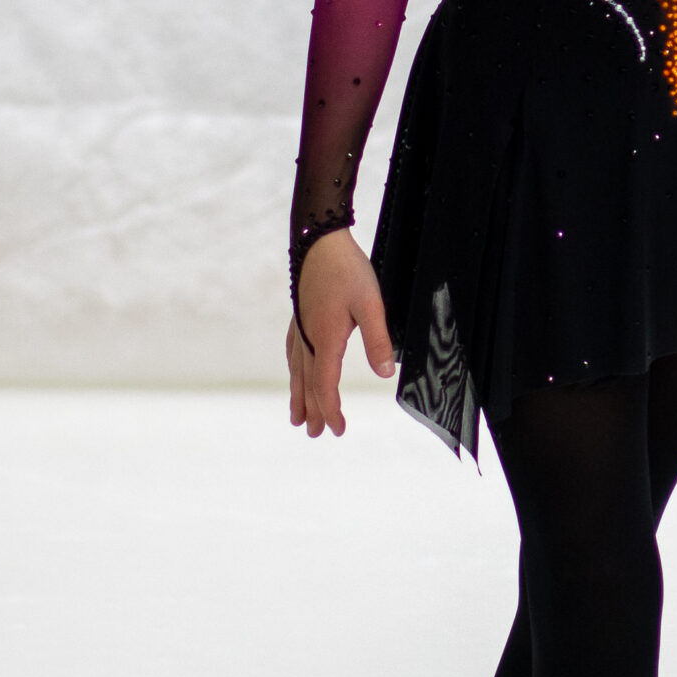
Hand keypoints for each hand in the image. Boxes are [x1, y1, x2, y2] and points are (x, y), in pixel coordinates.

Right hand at [286, 229, 395, 437]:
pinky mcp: (299, 316)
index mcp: (325, 339)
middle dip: (313, 411)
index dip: (332, 411)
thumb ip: (378, 340)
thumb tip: (384, 374)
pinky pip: (293, 354)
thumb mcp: (370, 305)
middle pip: (308, 384)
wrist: (320, 241)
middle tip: (315, 434)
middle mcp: (308, 338)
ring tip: (297, 417)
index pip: (326, 386)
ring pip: (297, 371)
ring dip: (299, 396)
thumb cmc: (347, 271)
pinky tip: (294, 373)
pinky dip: (293, 371)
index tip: (339, 430)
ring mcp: (301, 328)